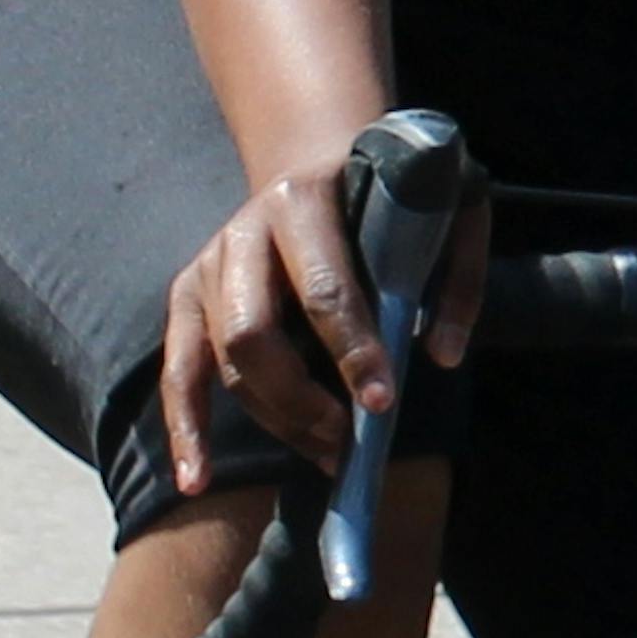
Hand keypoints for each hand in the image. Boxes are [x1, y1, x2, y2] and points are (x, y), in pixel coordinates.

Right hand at [159, 150, 489, 495]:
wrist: (316, 159)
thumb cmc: (388, 192)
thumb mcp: (447, 202)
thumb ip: (456, 274)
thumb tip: (441, 355)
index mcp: (304, 199)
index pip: (324, 287)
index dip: (352, 349)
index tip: (382, 403)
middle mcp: (244, 230)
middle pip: (255, 335)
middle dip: (302, 399)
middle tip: (350, 442)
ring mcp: (210, 264)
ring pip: (226, 363)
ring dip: (276, 421)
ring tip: (328, 458)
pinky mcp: (188, 295)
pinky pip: (179, 371)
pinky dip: (184, 428)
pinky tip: (195, 478)